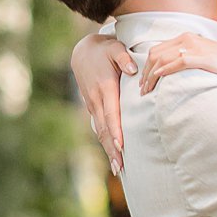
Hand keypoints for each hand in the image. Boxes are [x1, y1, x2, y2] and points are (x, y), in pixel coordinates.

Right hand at [71, 30, 134, 171]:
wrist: (83, 52)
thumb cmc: (105, 50)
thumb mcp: (115, 48)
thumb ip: (124, 58)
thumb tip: (133, 70)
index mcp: (104, 88)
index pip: (111, 112)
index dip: (116, 129)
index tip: (121, 145)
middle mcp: (96, 100)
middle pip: (105, 128)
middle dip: (112, 148)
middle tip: (121, 167)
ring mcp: (93, 105)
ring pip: (101, 131)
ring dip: (108, 149)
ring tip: (118, 168)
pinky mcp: (93, 108)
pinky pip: (100, 128)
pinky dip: (106, 142)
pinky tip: (113, 156)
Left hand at [139, 32, 216, 94]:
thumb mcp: (204, 58)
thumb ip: (188, 60)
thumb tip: (172, 73)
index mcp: (186, 38)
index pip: (158, 50)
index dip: (147, 66)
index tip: (144, 82)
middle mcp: (187, 39)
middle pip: (155, 54)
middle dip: (145, 72)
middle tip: (141, 89)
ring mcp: (195, 47)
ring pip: (162, 59)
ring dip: (151, 76)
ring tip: (146, 90)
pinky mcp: (202, 57)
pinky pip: (177, 62)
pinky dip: (164, 71)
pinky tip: (158, 79)